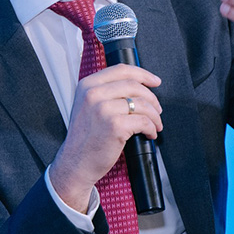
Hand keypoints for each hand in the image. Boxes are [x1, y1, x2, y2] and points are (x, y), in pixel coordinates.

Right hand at [49, 64, 162, 212]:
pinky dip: (151, 128)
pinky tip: (149, 134)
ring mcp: (104, 109)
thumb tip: (136, 87)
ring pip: (142, 104)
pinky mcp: (115, 126)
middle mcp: (94, 94)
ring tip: (155, 125)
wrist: (75, 163)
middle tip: (157, 110)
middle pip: (135, 86)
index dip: (143, 74)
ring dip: (154, 116)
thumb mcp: (87, 106)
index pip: (121, 70)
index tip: (155, 81)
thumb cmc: (84, 138)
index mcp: (87, 85)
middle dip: (152, 98)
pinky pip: (144, 121)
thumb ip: (105, 92)